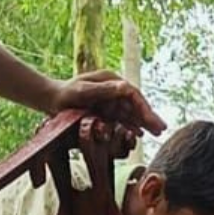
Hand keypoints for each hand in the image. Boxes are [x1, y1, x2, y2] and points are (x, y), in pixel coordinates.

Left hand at [48, 70, 165, 136]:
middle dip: (149, 116)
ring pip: (131, 113)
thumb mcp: (83, 91)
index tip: (151, 120)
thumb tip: (125, 88)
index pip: (132, 94)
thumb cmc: (65, 95)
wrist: (51, 101)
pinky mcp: (106, 112)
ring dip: (144, 123)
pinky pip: (123, 120)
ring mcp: (110, 101)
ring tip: (157, 133)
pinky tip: (141, 134)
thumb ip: (104, 90)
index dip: (143, 107)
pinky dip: (132, 126)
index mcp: (110, 80)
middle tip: (162, 129)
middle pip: (135, 104)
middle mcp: (112, 90)